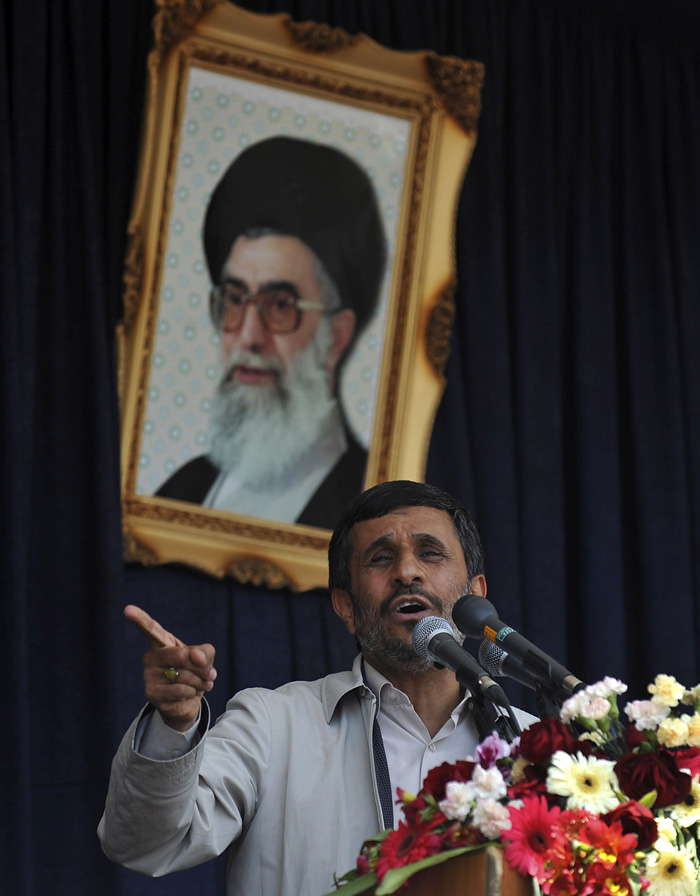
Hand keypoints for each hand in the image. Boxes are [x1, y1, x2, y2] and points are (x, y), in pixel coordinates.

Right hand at [124, 604, 216, 731]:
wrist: (187, 700)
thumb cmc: (194, 672)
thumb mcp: (204, 657)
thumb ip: (205, 652)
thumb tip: (196, 657)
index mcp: (160, 642)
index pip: (150, 628)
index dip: (140, 618)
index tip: (128, 609)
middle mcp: (150, 657)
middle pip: (182, 655)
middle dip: (202, 667)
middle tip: (207, 672)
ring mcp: (148, 676)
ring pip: (184, 675)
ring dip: (200, 681)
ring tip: (200, 684)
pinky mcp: (152, 694)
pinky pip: (181, 690)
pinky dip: (193, 692)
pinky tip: (190, 693)